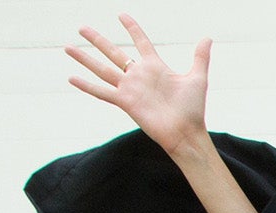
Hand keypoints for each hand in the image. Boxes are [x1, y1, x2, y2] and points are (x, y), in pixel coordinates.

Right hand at [66, 15, 211, 156]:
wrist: (186, 132)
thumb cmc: (193, 109)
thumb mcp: (197, 78)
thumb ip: (200, 57)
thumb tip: (207, 38)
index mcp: (155, 67)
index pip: (140, 42)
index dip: (132, 28)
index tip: (122, 15)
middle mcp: (139, 76)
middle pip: (114, 52)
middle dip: (97, 40)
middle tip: (82, 28)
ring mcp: (130, 88)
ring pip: (102, 69)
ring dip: (85, 58)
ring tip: (68, 47)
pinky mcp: (125, 102)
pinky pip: (102, 92)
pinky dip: (86, 85)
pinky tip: (71, 78)